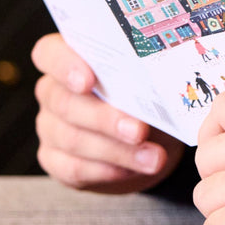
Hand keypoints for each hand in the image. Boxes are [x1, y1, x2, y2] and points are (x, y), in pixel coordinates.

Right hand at [32, 33, 183, 193]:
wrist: (147, 137)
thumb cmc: (147, 97)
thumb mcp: (151, 80)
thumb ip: (149, 74)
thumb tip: (175, 76)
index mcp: (71, 60)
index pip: (50, 54)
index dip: (65, 65)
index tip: (88, 80)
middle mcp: (53, 91)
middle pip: (65, 102)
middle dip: (106, 119)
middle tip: (139, 131)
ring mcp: (50, 127)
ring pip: (72, 139)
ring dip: (117, 150)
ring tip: (154, 157)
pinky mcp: (55, 160)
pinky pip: (74, 168)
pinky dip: (108, 170)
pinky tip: (134, 168)